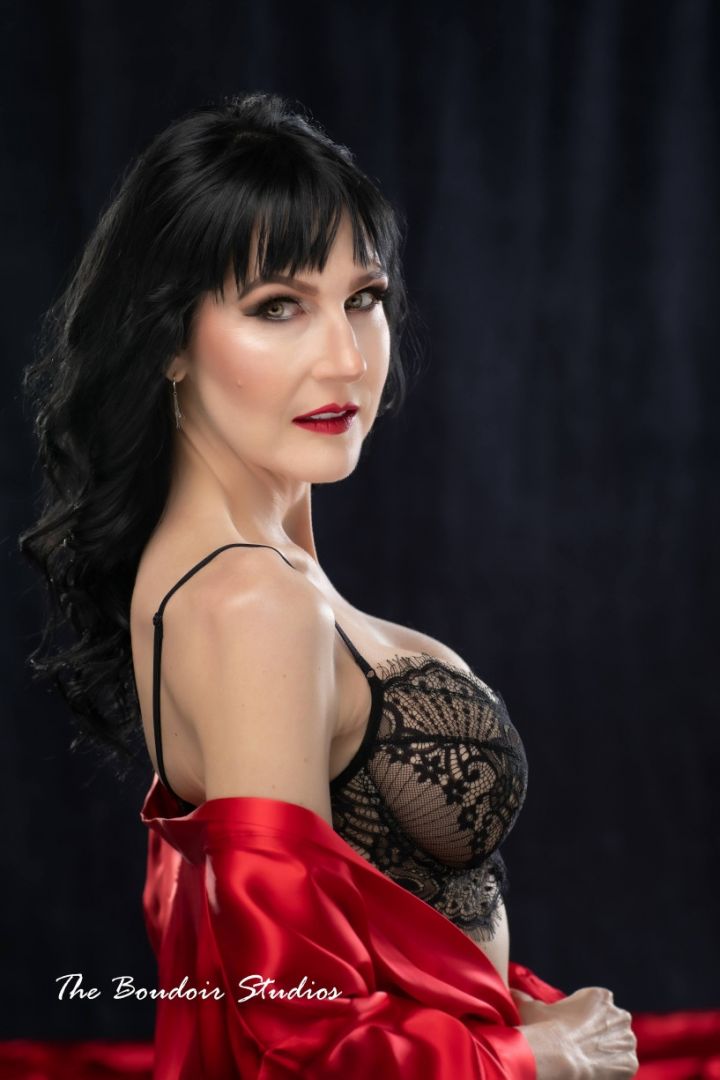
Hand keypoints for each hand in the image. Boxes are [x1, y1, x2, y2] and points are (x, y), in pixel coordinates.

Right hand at [510, 985, 638, 1079]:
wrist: (557, 1059)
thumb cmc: (543, 1029)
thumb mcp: (530, 1008)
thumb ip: (523, 997)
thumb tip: (510, 991)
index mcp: (600, 997)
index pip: (598, 1005)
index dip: (585, 1018)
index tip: (572, 1030)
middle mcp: (619, 1015)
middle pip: (612, 1025)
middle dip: (600, 1036)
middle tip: (579, 1048)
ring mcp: (627, 1041)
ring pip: (619, 1047)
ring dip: (608, 1054)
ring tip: (586, 1063)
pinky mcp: (630, 1063)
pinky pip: (623, 1067)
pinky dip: (613, 1072)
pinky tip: (595, 1074)